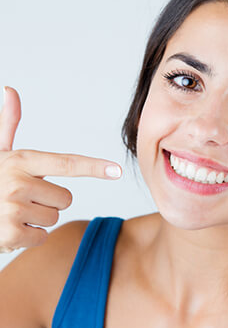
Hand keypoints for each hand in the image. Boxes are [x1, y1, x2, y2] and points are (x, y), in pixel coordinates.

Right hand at [0, 86, 122, 251]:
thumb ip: (7, 125)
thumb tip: (10, 91)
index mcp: (20, 161)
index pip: (66, 164)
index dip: (94, 167)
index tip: (117, 170)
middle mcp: (17, 183)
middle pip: (66, 198)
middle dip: (48, 202)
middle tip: (21, 199)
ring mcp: (13, 209)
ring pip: (54, 217)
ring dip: (36, 219)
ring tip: (12, 212)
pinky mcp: (10, 235)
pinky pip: (41, 237)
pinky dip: (28, 237)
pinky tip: (9, 228)